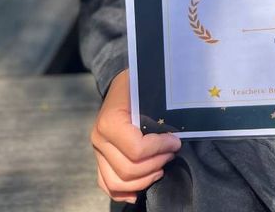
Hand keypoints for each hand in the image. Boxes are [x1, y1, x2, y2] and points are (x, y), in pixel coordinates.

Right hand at [91, 69, 181, 202]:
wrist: (121, 84)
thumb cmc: (137, 85)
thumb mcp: (147, 91)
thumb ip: (158, 112)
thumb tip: (177, 133)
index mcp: (110, 122)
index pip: (136, 149)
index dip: (160, 149)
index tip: (176, 142)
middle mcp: (99, 139)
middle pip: (128, 170)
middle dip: (156, 164)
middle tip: (172, 154)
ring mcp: (97, 152)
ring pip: (117, 182)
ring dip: (144, 180)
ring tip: (161, 167)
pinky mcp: (99, 159)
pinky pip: (107, 184)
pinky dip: (124, 192)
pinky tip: (141, 189)